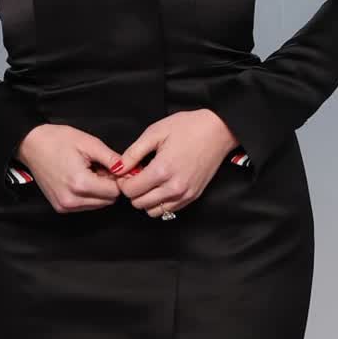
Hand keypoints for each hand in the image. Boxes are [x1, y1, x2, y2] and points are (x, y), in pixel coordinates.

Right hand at [14, 123, 127, 213]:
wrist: (31, 145)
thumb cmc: (57, 140)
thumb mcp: (89, 143)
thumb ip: (112, 159)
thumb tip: (128, 170)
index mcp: (80, 183)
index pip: (115, 192)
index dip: (118, 179)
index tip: (113, 167)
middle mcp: (72, 200)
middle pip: (108, 201)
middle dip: (109, 186)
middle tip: (99, 168)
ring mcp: (65, 206)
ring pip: (98, 205)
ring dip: (99, 191)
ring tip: (88, 172)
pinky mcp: (60, 207)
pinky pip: (85, 206)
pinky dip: (88, 195)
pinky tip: (80, 179)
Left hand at [109, 110, 238, 217]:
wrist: (219, 131)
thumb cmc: (189, 127)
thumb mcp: (155, 132)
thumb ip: (133, 153)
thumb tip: (118, 169)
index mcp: (162, 170)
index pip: (130, 191)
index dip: (124, 181)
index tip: (127, 172)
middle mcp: (174, 187)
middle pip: (139, 204)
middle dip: (133, 191)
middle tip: (137, 175)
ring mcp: (185, 194)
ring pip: (152, 211)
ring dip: (146, 199)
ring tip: (150, 181)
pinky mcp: (193, 197)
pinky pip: (168, 210)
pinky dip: (160, 202)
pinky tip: (161, 185)